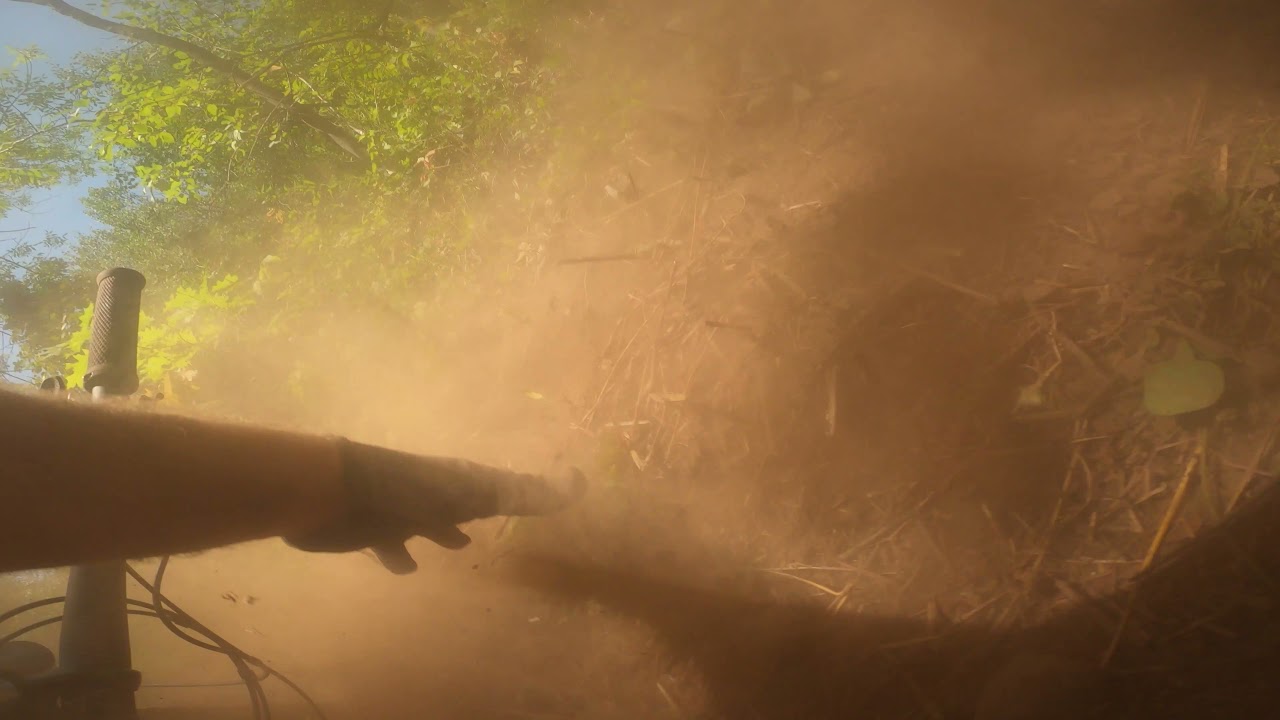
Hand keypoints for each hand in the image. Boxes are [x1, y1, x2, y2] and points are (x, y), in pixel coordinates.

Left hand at [285, 439, 585, 573]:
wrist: (331, 494)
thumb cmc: (406, 494)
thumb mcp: (471, 494)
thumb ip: (522, 493)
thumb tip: (579, 482)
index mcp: (457, 480)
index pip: (496, 484)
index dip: (518, 490)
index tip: (535, 495)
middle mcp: (432, 490)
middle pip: (462, 499)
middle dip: (478, 508)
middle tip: (498, 520)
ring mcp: (401, 507)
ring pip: (429, 519)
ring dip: (442, 530)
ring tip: (458, 546)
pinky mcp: (371, 528)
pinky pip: (393, 542)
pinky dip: (401, 554)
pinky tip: (405, 567)